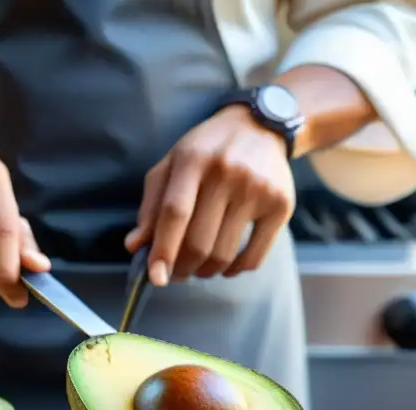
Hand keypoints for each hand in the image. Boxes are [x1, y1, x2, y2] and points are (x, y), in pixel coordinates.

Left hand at [125, 105, 294, 285]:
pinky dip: (236, 270)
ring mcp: (257, 189)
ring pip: (224, 254)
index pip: (175, 213)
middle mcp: (227, 172)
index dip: (163, 250)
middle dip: (182, 268)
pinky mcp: (281, 205)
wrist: (261, 126)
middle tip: (177, 273)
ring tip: (199, 267)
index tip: (155, 278)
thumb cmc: (207, 151)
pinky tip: (227, 265)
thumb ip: (151, 205)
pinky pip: (254, 257)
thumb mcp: (172, 165)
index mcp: (193, 159)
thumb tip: (135, 247)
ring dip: (206, 271)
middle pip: (199, 241)